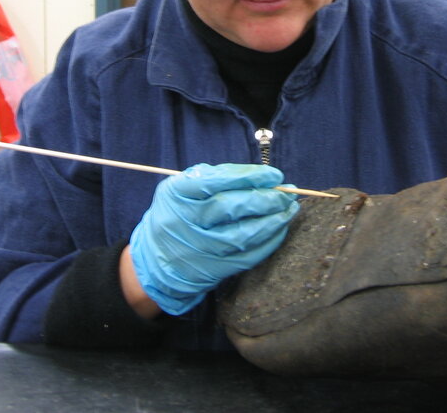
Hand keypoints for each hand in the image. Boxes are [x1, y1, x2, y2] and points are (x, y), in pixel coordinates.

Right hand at [129, 163, 298, 315]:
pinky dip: (268, 242)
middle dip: (266, 198)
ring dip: (273, 221)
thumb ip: (215, 177)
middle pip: (231, 208)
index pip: (215, 181)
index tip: (274, 175)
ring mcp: (198, 249)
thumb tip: (261, 177)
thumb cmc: (178, 213)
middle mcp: (185, 221)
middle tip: (288, 192)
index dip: (249, 176)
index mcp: (176, 193)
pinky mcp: (212, 270)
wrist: (157, 260)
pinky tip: (279, 229)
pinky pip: (247, 257)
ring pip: (243, 235)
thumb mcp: (183, 188)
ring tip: (290, 209)